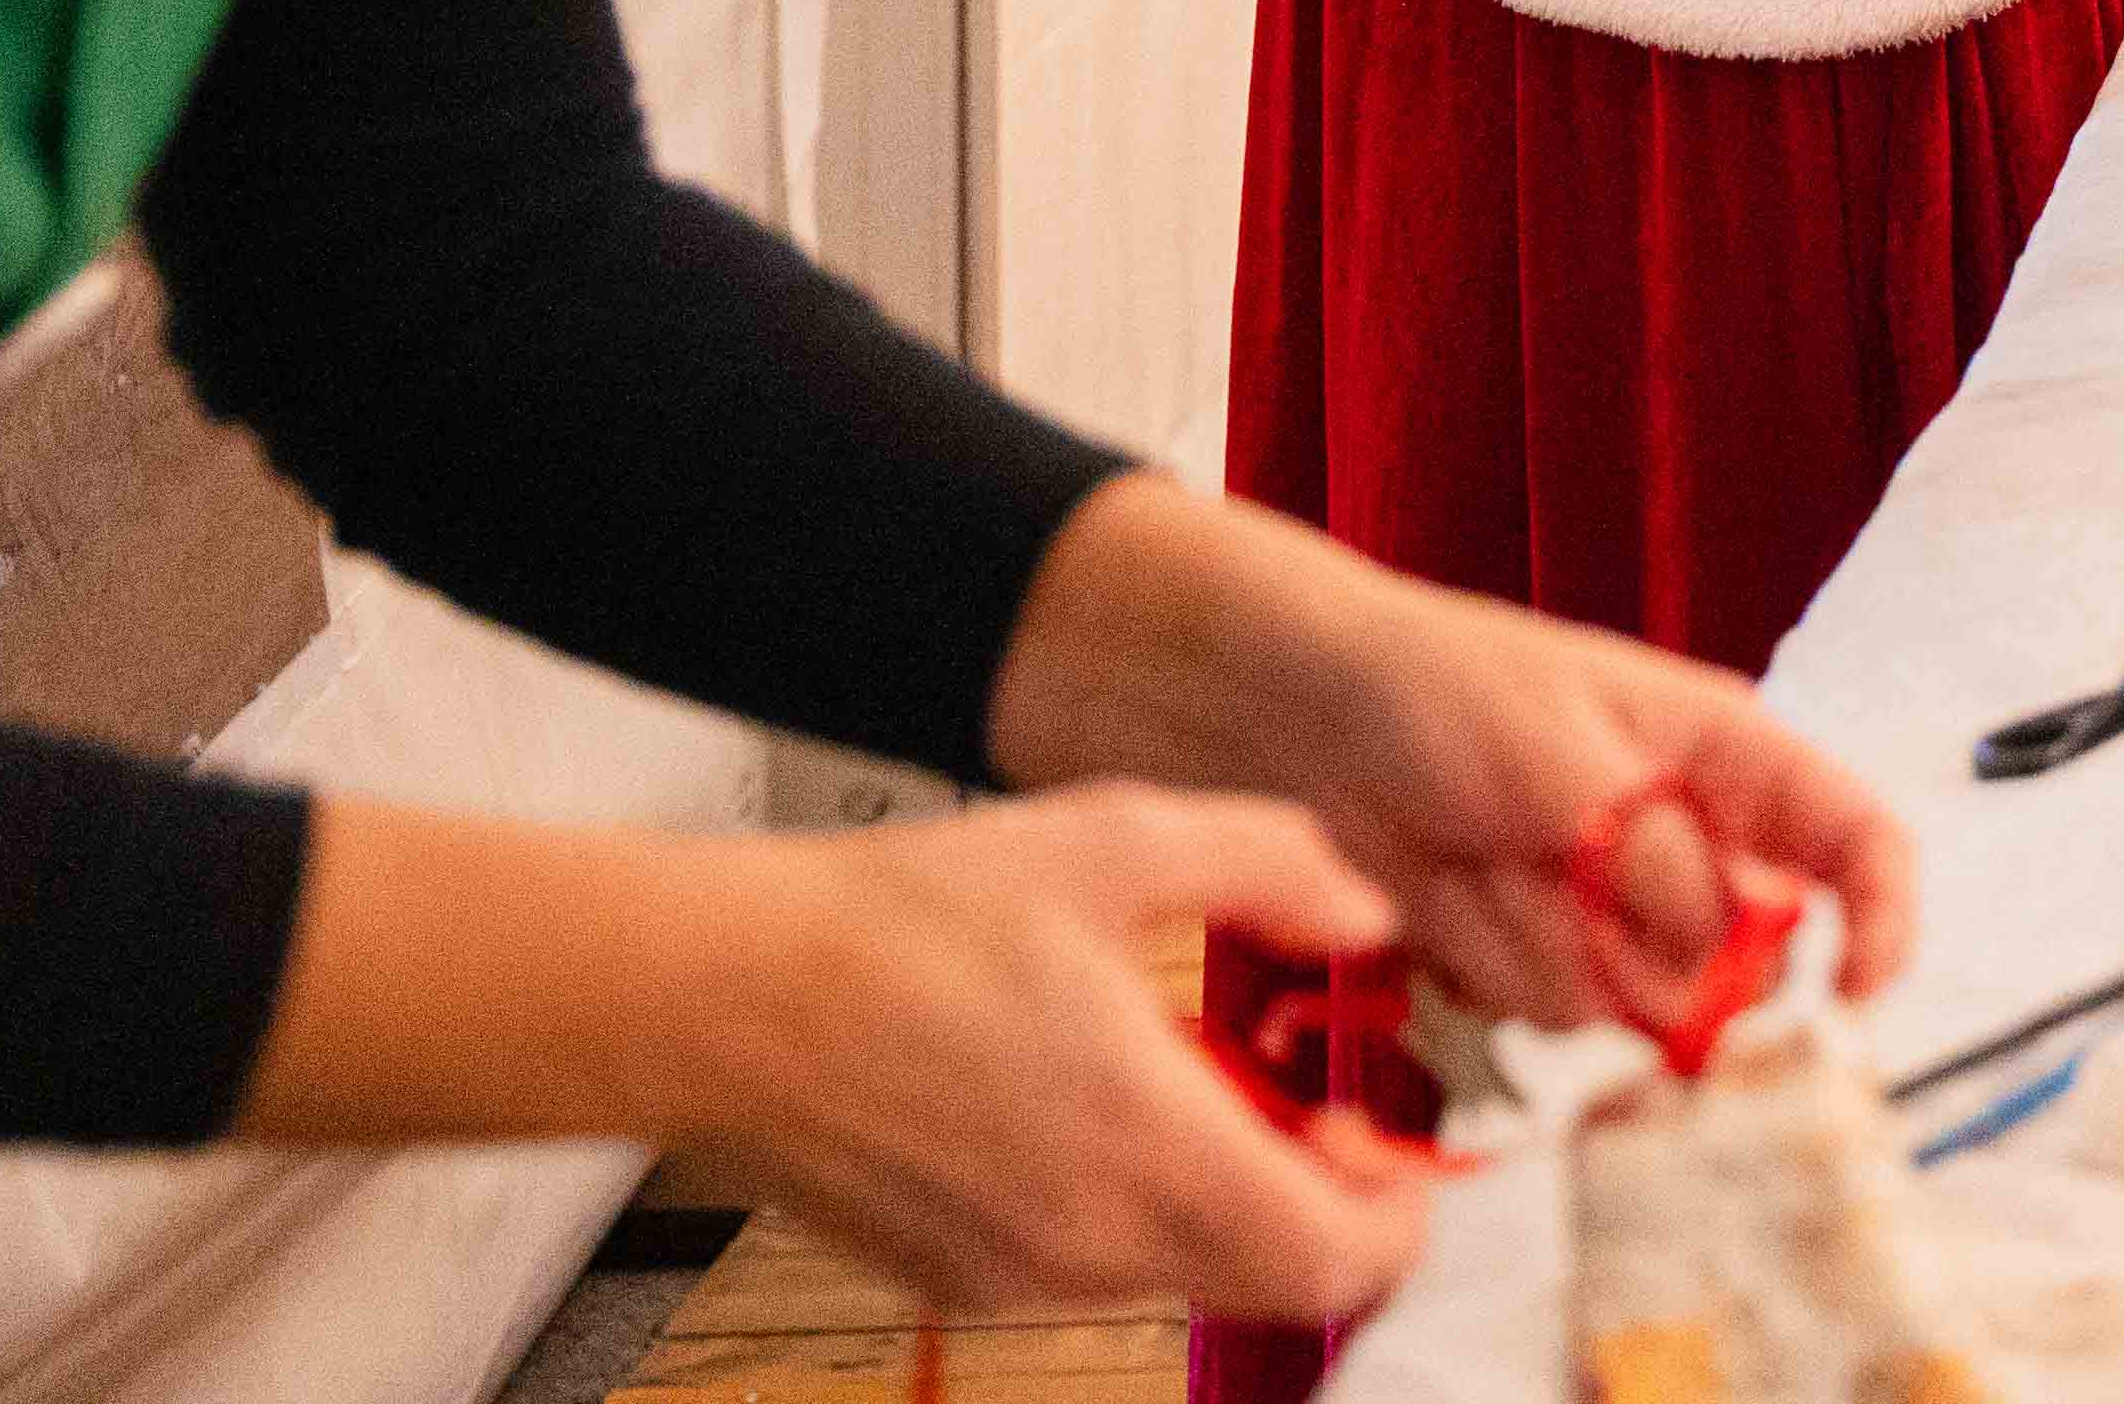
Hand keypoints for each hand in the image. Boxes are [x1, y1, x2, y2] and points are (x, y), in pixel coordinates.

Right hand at [687, 791, 1443, 1317]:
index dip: (1399, 1208)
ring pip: (1191, 1277)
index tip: (1386, 1130)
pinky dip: (1142, 1210)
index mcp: (1145, 1143)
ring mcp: (1019, 1273)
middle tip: (1312, 1107)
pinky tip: (1108, 1107)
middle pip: (1279, 1284)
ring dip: (1232, 1202)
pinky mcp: (962, 1277)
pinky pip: (1101, 1272)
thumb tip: (1370, 909)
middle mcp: (1089, 1240)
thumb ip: (1274, 865)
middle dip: (1327, 1204)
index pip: (1336, 1259)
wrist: (724, 998)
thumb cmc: (896, 921)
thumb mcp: (1117, 840)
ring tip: (1200, 1085)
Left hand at [987, 478, 1917, 1035]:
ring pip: (1643, 1001)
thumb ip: (1660, 858)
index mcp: (1722, 753)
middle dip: (1685, 975)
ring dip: (1562, 961)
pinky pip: (1551, 1018)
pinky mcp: (1523, 955)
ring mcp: (1601, 903)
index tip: (1856, 998)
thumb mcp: (1561, 756)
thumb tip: (1738, 956)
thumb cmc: (1428, 687)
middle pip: (1753, 955)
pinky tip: (1442, 906)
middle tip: (1589, 932)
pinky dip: (1498, 982)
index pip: (1855, 843)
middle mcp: (1679, 838)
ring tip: (1478, 872)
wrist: (1278, 715)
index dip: (1879, 921)